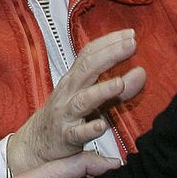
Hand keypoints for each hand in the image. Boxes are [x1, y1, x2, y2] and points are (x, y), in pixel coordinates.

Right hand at [6, 28, 146, 175]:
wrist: (35, 143)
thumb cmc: (65, 116)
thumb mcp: (89, 99)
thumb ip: (116, 88)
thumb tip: (141, 72)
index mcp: (73, 79)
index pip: (89, 53)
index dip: (109, 42)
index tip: (130, 34)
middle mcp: (68, 92)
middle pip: (87, 69)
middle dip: (109, 55)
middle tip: (131, 45)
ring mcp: (66, 114)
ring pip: (83, 100)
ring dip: (102, 91)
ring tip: (120, 83)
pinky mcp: (66, 137)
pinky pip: (78, 133)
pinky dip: (89, 129)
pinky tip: (101, 125)